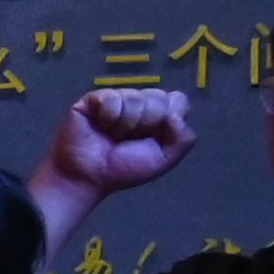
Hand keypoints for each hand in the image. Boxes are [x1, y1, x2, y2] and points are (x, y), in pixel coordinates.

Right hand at [47, 86, 192, 202]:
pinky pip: (112, 98)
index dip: (170, 117)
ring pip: (136, 97)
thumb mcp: (165, 159)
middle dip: (148, 123)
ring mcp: (118, 99)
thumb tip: (174, 115)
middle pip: (159, 96)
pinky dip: (109, 117)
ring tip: (112, 136)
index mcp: (159, 116)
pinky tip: (100, 126)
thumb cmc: (123, 169)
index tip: (155, 136)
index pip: (178, 100)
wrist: (89, 176)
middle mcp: (140, 104)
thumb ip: (184, 139)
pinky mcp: (94, 98)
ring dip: (126, 124)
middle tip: (130, 139)